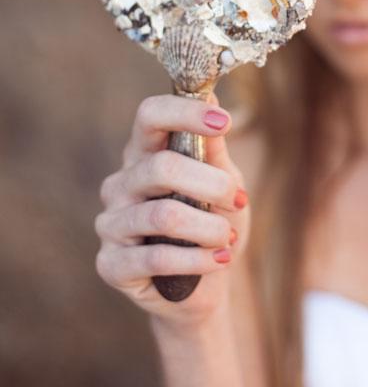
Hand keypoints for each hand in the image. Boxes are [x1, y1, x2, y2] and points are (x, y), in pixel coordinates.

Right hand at [94, 92, 250, 330]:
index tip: (224, 122)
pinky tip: (219, 260)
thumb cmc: (213, 224)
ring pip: (163, 215)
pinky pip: (155, 258)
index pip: (149, 116)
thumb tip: (213, 100)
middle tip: (238, 199)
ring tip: (229, 238)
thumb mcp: (223, 183)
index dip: (185, 113)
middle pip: (161, 167)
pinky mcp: (111, 265)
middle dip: (211, 183)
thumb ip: (214, 150)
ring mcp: (111, 224)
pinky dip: (197, 259)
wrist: (205, 286)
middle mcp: (120, 184)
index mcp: (144, 154)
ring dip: (209, 227)